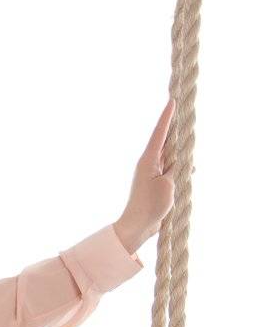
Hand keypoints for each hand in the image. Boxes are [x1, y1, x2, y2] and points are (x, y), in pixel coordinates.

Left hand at [114, 97, 176, 253]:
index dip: (167, 116)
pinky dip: (181, 165)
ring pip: (171, 154)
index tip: (172, 100)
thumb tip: (186, 160)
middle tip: (183, 110)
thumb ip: (177, 168)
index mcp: (149, 159)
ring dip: (180, 147)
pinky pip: (172, 168)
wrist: (137, 226)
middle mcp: (150, 162)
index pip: (160, 133)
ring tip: (189, 134)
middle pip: (166, 140)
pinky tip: (190, 165)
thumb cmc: (149, 206)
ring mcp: (154, 172)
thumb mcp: (168, 184)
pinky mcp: (158, 182)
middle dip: (175, 127)